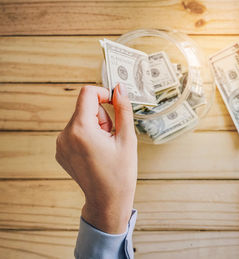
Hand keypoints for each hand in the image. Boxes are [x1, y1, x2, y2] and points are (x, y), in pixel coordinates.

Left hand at [55, 84, 136, 233]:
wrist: (107, 200)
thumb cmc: (120, 173)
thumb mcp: (127, 138)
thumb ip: (123, 109)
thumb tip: (120, 89)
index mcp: (81, 129)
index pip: (87, 93)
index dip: (103, 94)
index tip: (114, 103)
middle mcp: (65, 135)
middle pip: (86, 107)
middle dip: (102, 117)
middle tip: (111, 138)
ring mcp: (60, 144)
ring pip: (81, 119)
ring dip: (95, 127)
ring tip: (104, 148)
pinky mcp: (61, 151)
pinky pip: (75, 132)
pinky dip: (87, 136)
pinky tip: (96, 153)